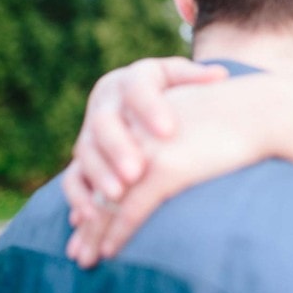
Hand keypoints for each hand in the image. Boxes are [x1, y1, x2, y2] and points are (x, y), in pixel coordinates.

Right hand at [66, 57, 227, 215]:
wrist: (142, 100)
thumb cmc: (174, 93)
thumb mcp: (183, 79)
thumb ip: (196, 79)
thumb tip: (221, 76)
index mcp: (133, 79)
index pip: (139, 89)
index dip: (151, 109)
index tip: (169, 130)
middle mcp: (106, 102)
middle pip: (105, 123)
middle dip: (119, 148)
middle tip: (137, 171)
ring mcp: (90, 131)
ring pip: (86, 152)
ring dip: (100, 175)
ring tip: (117, 195)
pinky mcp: (83, 158)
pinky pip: (72, 177)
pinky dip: (78, 197)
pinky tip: (88, 216)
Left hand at [68, 76, 282, 264]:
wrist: (262, 109)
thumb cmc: (237, 117)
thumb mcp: (192, 120)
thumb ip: (170, 137)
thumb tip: (165, 160)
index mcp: (135, 116)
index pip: (99, 161)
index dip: (89, 194)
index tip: (83, 221)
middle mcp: (133, 131)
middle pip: (96, 183)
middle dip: (86, 221)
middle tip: (76, 250)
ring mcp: (146, 151)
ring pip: (108, 201)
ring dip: (95, 234)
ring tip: (87, 259)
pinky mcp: (165, 169)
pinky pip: (131, 209)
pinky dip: (119, 234)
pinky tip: (111, 252)